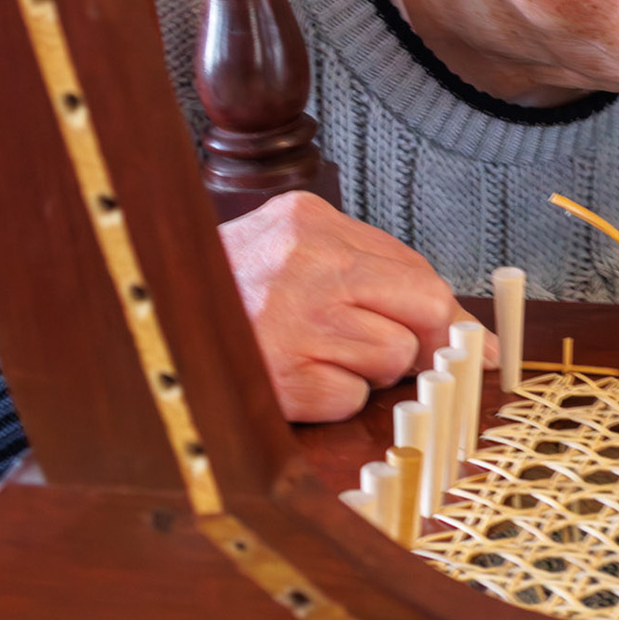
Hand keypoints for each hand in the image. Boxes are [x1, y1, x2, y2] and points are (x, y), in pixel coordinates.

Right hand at [220, 190, 496, 421]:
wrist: (143, 322)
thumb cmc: (232, 292)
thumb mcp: (297, 254)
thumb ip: (379, 276)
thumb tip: (475, 339)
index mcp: (310, 222)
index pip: (416, 271)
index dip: (444, 315)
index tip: (466, 343)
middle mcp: (305, 264)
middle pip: (420, 310)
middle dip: (417, 340)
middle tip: (385, 350)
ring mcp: (292, 321)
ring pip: (390, 357)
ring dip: (366, 369)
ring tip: (316, 354)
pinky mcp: (281, 378)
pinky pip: (349, 397)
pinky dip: (332, 397)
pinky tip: (295, 378)